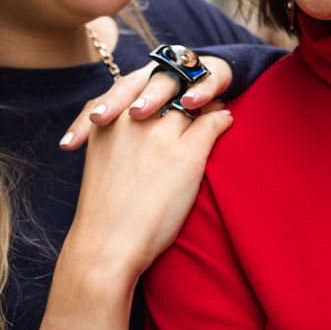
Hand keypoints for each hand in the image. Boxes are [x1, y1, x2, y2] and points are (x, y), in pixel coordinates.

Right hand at [37, 101, 233, 329]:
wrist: (107, 245)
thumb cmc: (104, 213)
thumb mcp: (104, 160)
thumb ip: (120, 137)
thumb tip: (144, 126)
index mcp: (108, 117)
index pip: (142, 84)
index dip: (161, 85)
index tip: (174, 91)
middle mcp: (133, 117)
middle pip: (168, 85)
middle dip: (185, 84)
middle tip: (201, 89)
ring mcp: (160, 134)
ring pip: (193, 100)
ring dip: (207, 99)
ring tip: (216, 103)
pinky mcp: (186, 154)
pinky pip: (212, 122)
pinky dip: (221, 119)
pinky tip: (226, 120)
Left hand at [59, 55, 233, 149]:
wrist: (210, 90)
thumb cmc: (175, 130)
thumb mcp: (155, 147)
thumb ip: (128, 141)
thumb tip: (98, 157)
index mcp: (131, 95)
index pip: (103, 104)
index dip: (84, 124)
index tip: (68, 145)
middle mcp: (151, 81)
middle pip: (127, 88)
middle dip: (113, 103)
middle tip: (100, 120)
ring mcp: (181, 75)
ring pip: (162, 81)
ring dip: (150, 95)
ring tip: (139, 113)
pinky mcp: (211, 75)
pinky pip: (206, 79)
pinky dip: (199, 89)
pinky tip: (191, 102)